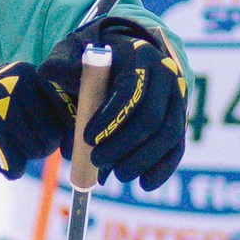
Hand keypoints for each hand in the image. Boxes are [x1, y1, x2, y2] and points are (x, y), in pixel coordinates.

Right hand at [0, 61, 74, 175]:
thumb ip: (29, 100)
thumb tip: (61, 126)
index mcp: (26, 74)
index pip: (62, 108)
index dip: (56, 127)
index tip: (44, 137)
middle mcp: (22, 91)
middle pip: (51, 135)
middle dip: (34, 145)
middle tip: (8, 142)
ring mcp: (10, 118)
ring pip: (34, 153)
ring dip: (16, 156)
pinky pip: (15, 168)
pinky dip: (1, 167)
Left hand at [40, 15, 188, 188]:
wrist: (115, 58)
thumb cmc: (85, 62)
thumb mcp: (66, 57)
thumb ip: (60, 71)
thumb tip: (72, 89)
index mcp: (137, 55)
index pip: (129, 90)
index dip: (110, 118)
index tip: (87, 139)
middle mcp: (164, 72)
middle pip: (152, 116)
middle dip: (124, 144)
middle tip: (96, 160)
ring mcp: (176, 95)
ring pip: (168, 134)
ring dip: (142, 160)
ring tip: (116, 175)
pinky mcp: (180, 116)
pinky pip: (177, 146)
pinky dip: (162, 168)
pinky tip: (144, 184)